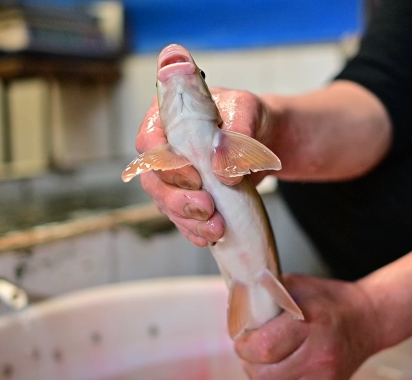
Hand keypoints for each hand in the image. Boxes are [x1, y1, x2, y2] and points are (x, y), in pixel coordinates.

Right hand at [135, 87, 272, 246]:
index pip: (149, 143)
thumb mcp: (246, 111)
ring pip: (165, 204)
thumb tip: (220, 167)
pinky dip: (194, 230)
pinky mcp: (187, 197)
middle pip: (153, 180)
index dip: (166, 166)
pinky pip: (182, 218)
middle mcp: (163, 149)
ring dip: (188, 220)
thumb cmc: (246, 114)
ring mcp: (173, 177)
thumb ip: (233, 134)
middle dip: (177, 200)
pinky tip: (208, 237)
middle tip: (206, 208)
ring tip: (215, 228)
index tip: (194, 179)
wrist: (262, 136)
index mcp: (166, 119)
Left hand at [234, 274, 381, 379]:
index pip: (264, 347)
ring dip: (261, 376)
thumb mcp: (296, 286)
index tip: (240, 339)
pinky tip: (280, 368)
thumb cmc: (328, 300)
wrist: (366, 319)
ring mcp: (325, 376)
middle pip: (265, 374)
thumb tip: (236, 307)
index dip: (243, 346)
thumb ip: (266, 295)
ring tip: (264, 359)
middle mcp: (320, 353)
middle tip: (249, 350)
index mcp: (310, 322)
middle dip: (249, 362)